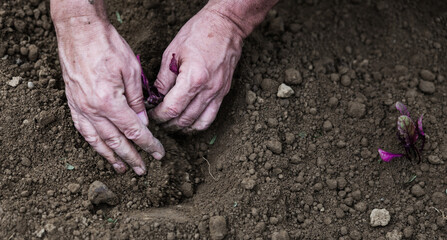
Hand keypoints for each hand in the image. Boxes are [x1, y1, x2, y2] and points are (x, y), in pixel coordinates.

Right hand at [54, 17, 163, 174]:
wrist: (79, 31)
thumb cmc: (107, 46)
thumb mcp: (132, 70)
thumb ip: (137, 100)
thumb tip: (143, 123)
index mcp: (110, 102)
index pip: (134, 132)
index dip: (148, 145)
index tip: (158, 154)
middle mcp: (93, 110)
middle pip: (116, 141)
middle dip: (132, 157)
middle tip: (143, 170)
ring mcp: (80, 108)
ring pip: (97, 140)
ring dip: (111, 156)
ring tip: (122, 168)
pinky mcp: (72, 103)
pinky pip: (82, 129)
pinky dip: (93, 143)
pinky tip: (100, 149)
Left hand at [149, 8, 243, 131]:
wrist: (226, 26)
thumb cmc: (199, 33)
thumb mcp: (173, 52)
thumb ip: (163, 79)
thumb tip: (154, 97)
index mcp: (194, 78)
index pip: (172, 108)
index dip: (159, 116)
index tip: (151, 114)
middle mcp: (208, 90)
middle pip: (185, 119)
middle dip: (168, 124)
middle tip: (157, 121)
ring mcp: (218, 93)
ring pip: (199, 123)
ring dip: (183, 128)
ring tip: (171, 124)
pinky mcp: (224, 93)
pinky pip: (211, 117)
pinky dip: (197, 124)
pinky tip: (188, 122)